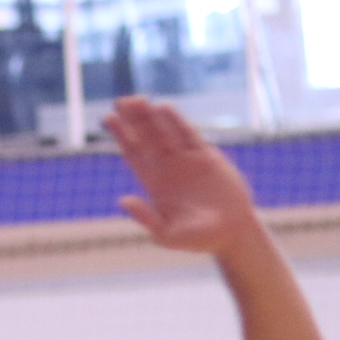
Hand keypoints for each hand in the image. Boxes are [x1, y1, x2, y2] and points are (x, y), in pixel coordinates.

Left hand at [105, 96, 257, 255]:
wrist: (232, 233)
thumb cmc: (198, 239)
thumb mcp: (168, 235)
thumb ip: (146, 219)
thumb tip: (123, 201)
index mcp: (154, 182)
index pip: (132, 152)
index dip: (120, 135)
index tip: (107, 118)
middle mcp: (167, 167)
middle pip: (145, 137)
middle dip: (133, 119)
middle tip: (121, 101)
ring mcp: (187, 159)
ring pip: (164, 131)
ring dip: (151, 116)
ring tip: (137, 100)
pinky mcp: (207, 156)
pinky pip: (188, 134)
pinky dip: (176, 122)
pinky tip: (164, 108)